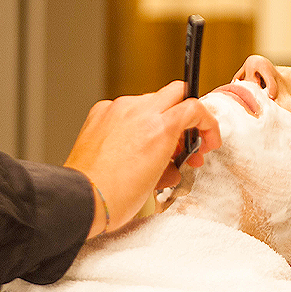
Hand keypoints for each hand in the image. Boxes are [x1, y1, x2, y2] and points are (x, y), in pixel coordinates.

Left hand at [63, 81, 220, 237]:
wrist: (82, 198)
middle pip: (175, 93)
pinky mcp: (100, 112)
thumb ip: (172, 158)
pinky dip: (133, 121)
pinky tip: (130, 144)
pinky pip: (125, 108)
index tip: (207, 139)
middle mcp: (138, 111)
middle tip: (185, 139)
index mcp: (159, 127)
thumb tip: (175, 155)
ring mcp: (117, 108)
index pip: (195, 108)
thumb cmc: (117, 196)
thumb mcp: (158, 179)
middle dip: (185, 114)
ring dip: (158, 118)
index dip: (208, 124)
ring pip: (149, 101)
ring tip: (156, 148)